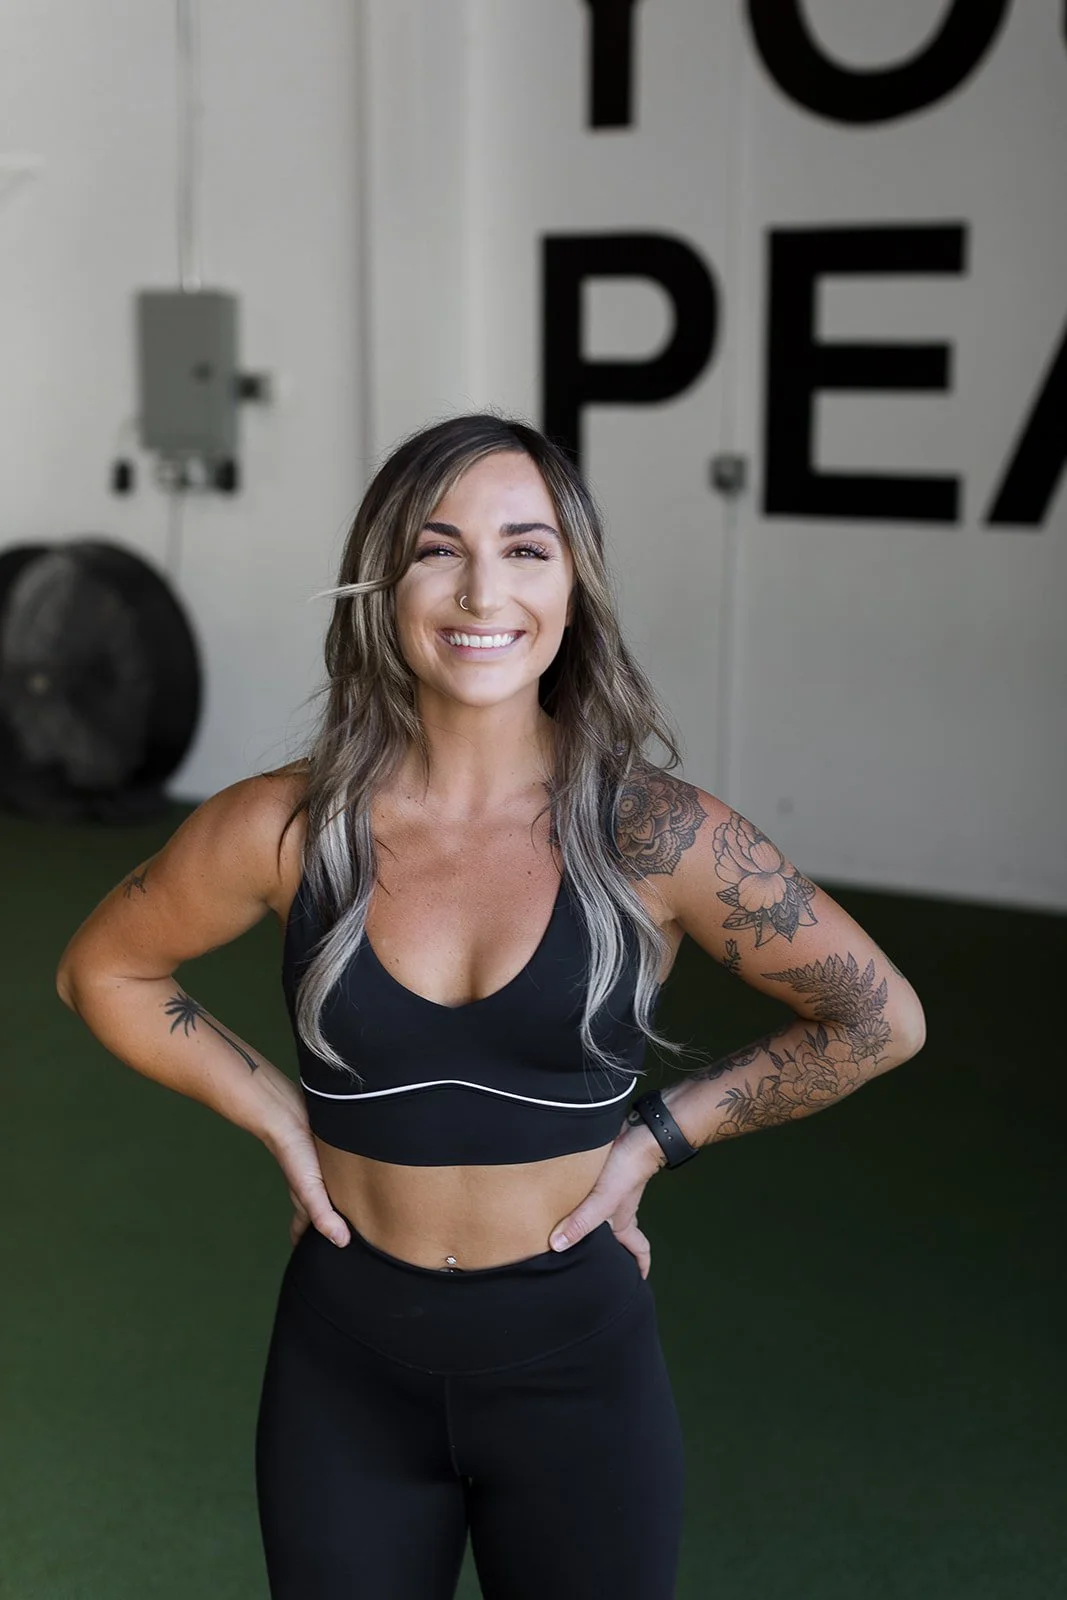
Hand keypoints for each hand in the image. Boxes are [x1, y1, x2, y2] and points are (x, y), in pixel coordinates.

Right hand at [264, 1115, 350, 1248]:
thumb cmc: (295, 1153)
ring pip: (330, 1196)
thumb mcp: (309, 1188)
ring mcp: (321, 1172)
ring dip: (339, 1207)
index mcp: (306, 1202)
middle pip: (318, 1215)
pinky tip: (358, 1181)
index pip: (302, 1231)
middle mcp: (313, 1189)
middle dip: (327, 1231)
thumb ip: (323, 1215)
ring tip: (356, 1218)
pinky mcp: (330, 1156)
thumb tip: (341, 1242)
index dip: (305, 1247)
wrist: (288, 1112)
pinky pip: (338, 1176)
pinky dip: (345, 1184)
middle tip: (343, 1245)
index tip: (314, 1266)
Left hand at [548, 1122, 664, 1278]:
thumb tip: (557, 1246)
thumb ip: (580, 1223)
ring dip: (590, 1222)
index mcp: (624, 1222)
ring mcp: (612, 1191)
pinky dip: (581, 1199)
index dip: (639, 1267)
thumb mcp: (602, 1201)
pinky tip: (564, 1197)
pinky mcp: (603, 1175)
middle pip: (617, 1235)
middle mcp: (619, 1210)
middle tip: (595, 1260)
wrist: (636, 1135)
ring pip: (601, 1213)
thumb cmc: (625, 1171)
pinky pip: (591, 1193)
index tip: (637, 1281)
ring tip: (570, 1229)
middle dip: (610, 1249)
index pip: (638, 1250)